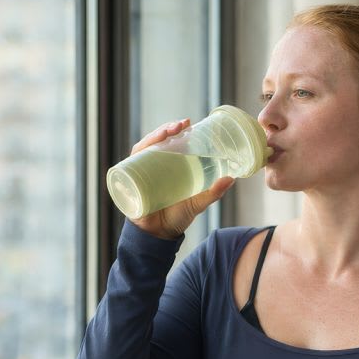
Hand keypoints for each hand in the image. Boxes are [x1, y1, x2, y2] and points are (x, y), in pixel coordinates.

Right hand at [127, 117, 236, 240]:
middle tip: (179, 126)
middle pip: (154, 142)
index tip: (187, 123)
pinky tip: (142, 151)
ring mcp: (139, 174)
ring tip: (165, 134)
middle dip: (164, 130)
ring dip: (151, 139)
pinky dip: (134, 158)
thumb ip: (213, 192)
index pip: (168, 142)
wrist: (160, 236)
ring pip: (141, 150)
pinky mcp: (130, 184)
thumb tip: (232, 178)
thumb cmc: (177, 217)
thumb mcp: (197, 203)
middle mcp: (151, 167)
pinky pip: (127, 168)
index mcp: (167, 166)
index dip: (175, 130)